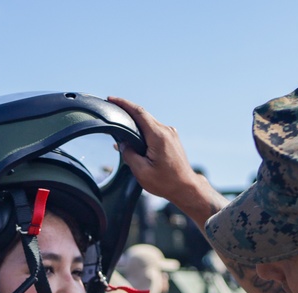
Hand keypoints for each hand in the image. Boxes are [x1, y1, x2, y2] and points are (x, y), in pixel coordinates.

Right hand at [108, 97, 213, 213]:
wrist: (186, 188)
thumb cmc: (166, 182)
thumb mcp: (142, 172)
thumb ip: (129, 155)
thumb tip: (121, 144)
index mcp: (158, 136)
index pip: (139, 113)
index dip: (124, 104)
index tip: (111, 98)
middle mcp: (166, 131)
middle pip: (143, 115)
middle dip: (126, 111)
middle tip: (111, 110)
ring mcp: (170, 134)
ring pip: (148, 123)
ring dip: (134, 123)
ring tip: (120, 127)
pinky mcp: (171, 139)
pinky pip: (153, 130)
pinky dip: (142, 131)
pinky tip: (133, 139)